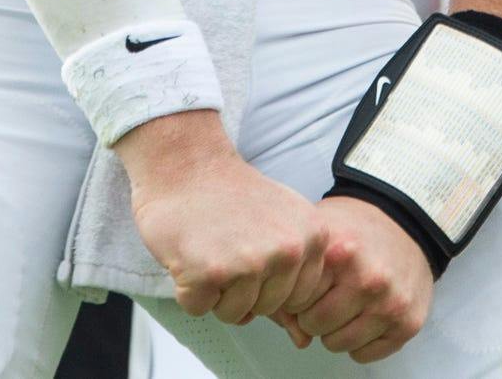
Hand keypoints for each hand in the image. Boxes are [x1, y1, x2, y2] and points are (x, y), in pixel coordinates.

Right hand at [118, 110, 326, 323]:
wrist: (187, 163)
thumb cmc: (234, 196)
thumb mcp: (284, 221)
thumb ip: (298, 272)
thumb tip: (306, 339)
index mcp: (313, 237)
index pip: (297, 298)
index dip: (270, 281)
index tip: (254, 247)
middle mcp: (287, 251)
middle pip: (266, 309)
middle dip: (242, 288)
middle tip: (229, 246)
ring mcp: (249, 263)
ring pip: (234, 314)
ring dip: (215, 290)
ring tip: (212, 247)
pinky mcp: (209, 273)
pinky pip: (198, 309)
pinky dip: (188, 289)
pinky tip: (191, 252)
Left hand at [269, 194, 434, 362]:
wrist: (408, 224)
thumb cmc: (358, 231)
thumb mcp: (319, 238)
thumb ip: (293, 282)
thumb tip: (295, 334)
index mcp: (340, 254)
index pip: (294, 301)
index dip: (296, 296)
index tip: (309, 285)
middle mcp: (368, 281)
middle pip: (314, 326)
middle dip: (314, 315)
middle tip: (328, 296)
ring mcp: (390, 304)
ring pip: (338, 345)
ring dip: (337, 330)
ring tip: (348, 303)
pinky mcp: (408, 323)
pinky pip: (363, 355)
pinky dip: (360, 341)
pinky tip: (366, 315)